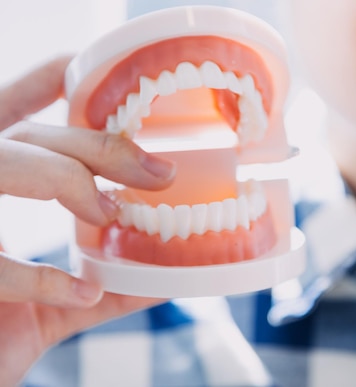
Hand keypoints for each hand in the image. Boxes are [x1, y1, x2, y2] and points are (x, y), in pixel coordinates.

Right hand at [0, 57, 171, 384]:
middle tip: (160, 175)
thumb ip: (103, 285)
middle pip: (30, 137)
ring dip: (68, 182)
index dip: (41, 82)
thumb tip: (168, 275)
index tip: (85, 65)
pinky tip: (80, 293)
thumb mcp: (52, 305)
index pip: (9, 114)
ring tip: (111, 214)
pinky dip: (43, 277)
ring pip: (7, 162)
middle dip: (100, 147)